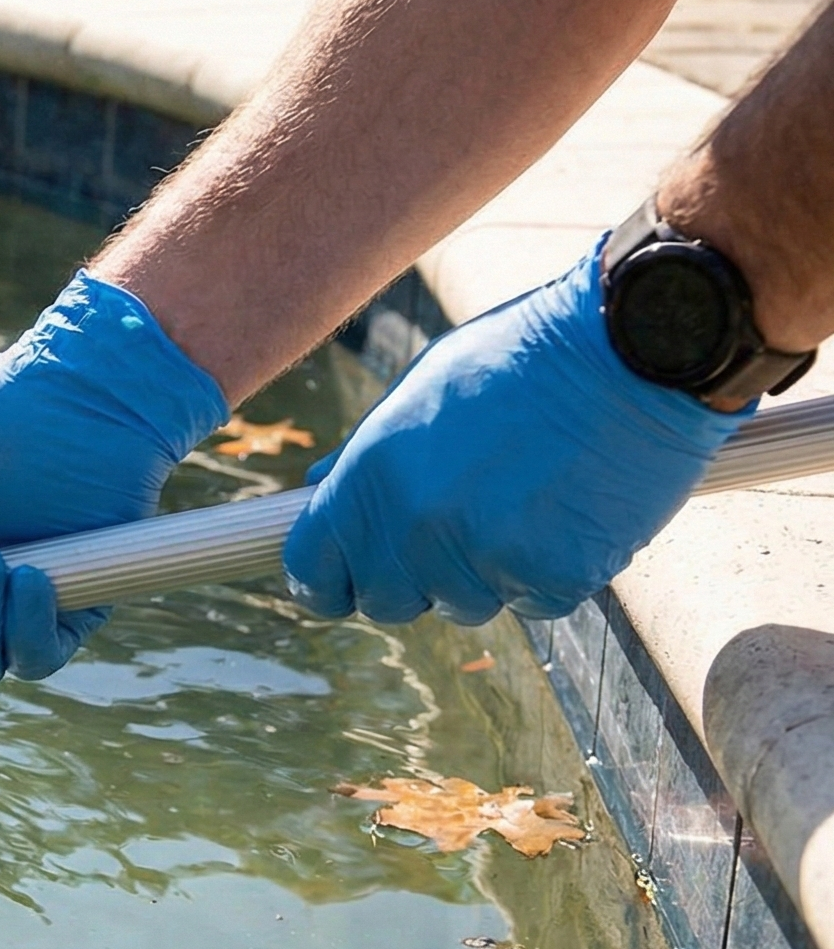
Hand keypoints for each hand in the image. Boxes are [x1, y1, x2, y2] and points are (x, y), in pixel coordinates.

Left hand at [284, 240, 745, 624]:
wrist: (637, 345)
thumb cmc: (525, 356)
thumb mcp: (423, 388)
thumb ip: (365, 453)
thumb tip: (314, 487)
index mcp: (370, 475)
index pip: (312, 568)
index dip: (326, 581)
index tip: (343, 584)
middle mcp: (415, 524)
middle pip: (386, 600)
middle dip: (414, 577)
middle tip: (460, 527)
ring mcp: (483, 556)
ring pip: (464, 604)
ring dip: (488, 572)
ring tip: (527, 500)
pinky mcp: (553, 577)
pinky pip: (535, 603)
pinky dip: (552, 572)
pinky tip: (571, 512)